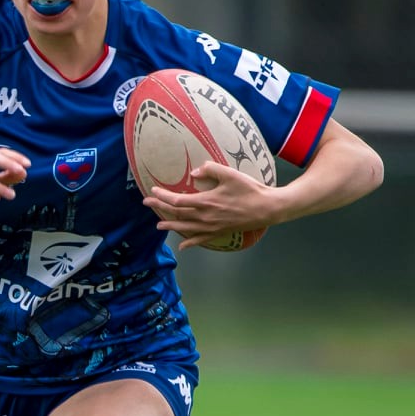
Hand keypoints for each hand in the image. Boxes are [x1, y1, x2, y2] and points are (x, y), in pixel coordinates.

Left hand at [143, 161, 281, 249]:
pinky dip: (190, 243)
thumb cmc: (249, 189)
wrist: (267, 208)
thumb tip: (194, 171)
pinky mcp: (220, 232)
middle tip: (147, 203)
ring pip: (186, 229)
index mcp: (206, 202)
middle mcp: (205, 217)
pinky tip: (182, 246)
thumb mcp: (230, 174)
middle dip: (160, 209)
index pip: (177, 201)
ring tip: (158, 225)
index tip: (152, 191)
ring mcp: (212, 227)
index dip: (162, 196)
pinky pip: (201, 240)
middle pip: (177, 215)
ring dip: (170, 226)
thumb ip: (211, 169)